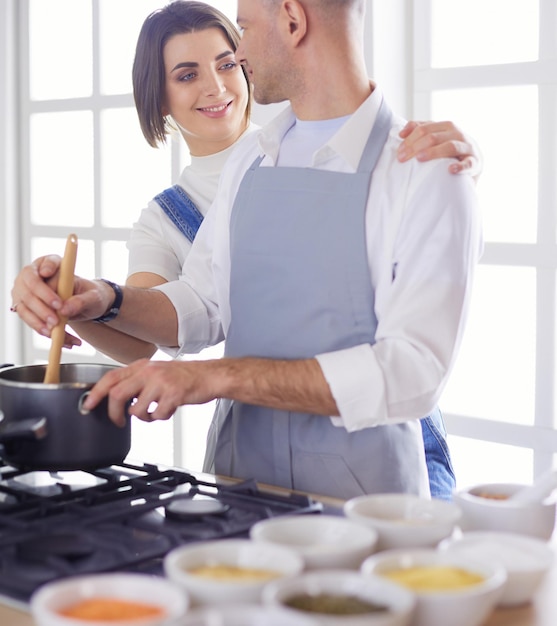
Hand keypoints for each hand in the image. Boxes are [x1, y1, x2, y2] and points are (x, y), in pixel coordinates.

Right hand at [11, 255, 113, 338]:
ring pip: (25, 305)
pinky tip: (53, 336)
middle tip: (55, 319)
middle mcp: (38, 275)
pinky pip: (29, 319)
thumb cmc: (91, 295)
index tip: (48, 273)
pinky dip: (40, 329)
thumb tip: (65, 309)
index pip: (48, 262)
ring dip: (38, 320)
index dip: (48, 267)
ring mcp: (28, 291)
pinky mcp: (27, 307)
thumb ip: (81, 300)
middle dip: (41, 304)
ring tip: (54, 331)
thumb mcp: (94, 297)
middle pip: (31, 286)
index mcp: (56, 264)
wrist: (87, 304)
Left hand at [82, 358, 220, 426]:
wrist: (210, 376)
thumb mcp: (157, 371)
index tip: (88, 405)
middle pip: (117, 394)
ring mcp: (161, 382)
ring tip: (154, 412)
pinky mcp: (173, 394)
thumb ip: (138, 380)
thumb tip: (118, 396)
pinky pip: (157, 414)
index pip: (111, 377)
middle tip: (118, 421)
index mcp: (143, 366)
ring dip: (144, 417)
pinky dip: (161, 417)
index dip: (96, 392)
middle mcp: (150, 372)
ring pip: (137, 409)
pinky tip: (169, 409)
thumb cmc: (185, 376)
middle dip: (114, 412)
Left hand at [398, 120, 481, 177]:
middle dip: (416, 146)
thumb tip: (401, 133)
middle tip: (402, 158)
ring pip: (450, 146)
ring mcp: (468, 147)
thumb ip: (421, 132)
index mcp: (446, 127)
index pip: (425, 129)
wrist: (475, 162)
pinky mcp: (475, 162)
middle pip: (434, 136)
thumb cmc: (450, 151)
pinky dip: (460, 166)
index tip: (399, 152)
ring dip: (434, 152)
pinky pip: (468, 163)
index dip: (410, 139)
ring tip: (420, 158)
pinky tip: (450, 169)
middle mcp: (457, 134)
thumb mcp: (437, 139)